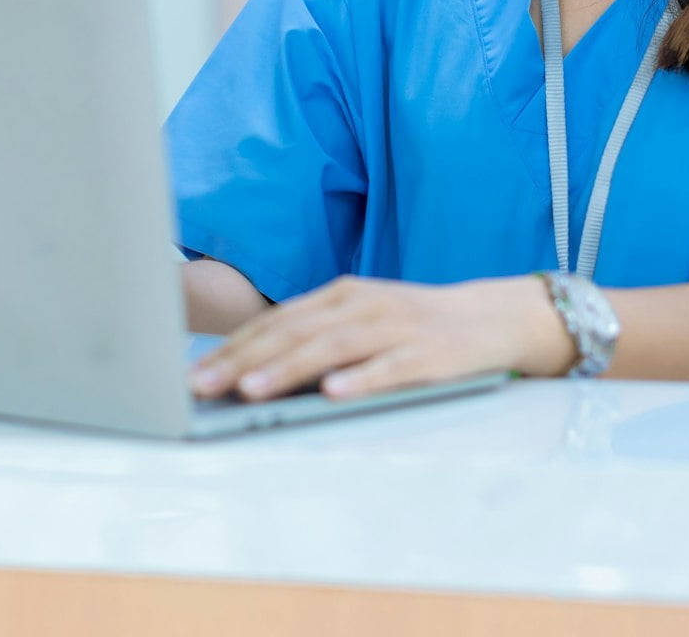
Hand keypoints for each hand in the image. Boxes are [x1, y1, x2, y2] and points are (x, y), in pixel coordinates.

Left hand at [187, 273, 576, 401]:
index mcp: (341, 295)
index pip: (276, 321)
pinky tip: (332, 393)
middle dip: (243, 359)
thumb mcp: (362, 323)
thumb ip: (316, 339)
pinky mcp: (429, 353)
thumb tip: (251, 373)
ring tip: (251, 390)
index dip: (232, 346)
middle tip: (203, 385)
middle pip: (294, 331)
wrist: (494, 318)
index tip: (194, 373)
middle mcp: (362, 304)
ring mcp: (396, 326)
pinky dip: (360, 378)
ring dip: (289, 368)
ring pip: (333, 347)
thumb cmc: (416, 327)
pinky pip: (389, 367)